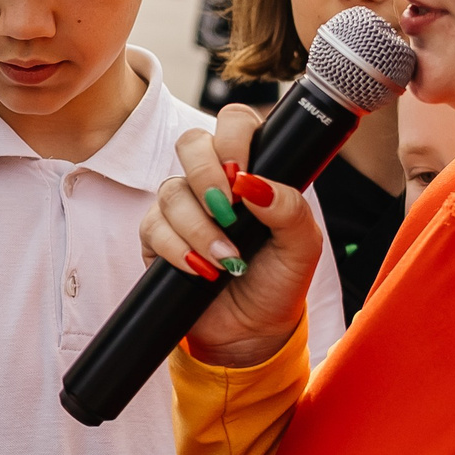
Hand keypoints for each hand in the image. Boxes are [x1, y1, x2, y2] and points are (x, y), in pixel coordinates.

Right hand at [141, 116, 320, 368]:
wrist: (251, 332)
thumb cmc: (279, 282)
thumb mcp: (302, 247)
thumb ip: (289, 208)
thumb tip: (255, 184)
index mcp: (251, 170)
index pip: (234, 123)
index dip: (233, 137)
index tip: (244, 174)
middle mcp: (213, 181)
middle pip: (191, 143)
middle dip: (206, 175)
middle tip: (228, 211)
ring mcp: (182, 207)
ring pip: (171, 191)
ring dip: (200, 228)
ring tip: (227, 260)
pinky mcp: (157, 237)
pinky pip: (152, 227)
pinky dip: (178, 250)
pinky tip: (202, 270)